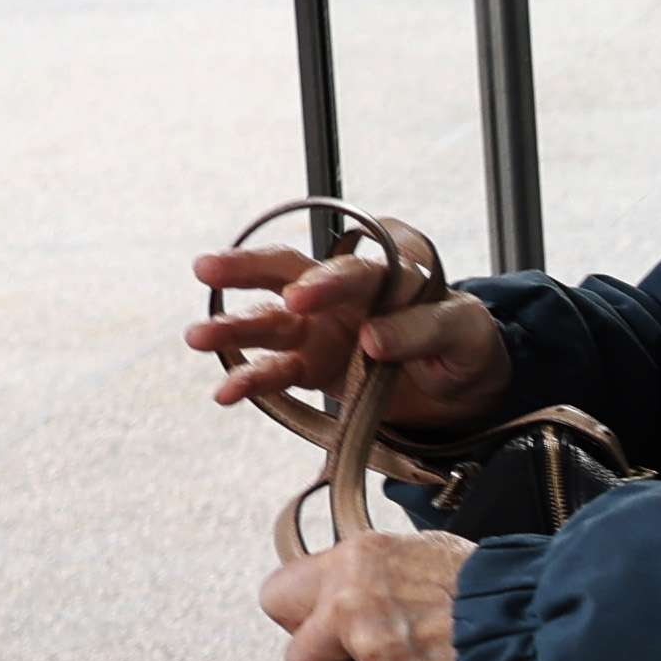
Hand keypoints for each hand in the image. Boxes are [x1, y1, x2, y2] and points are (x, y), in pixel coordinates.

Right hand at [194, 231, 510, 437]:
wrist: (460, 385)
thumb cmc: (463, 342)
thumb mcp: (462, 332)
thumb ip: (422, 328)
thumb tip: (372, 338)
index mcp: (383, 270)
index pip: (350, 268)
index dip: (326, 280)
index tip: (302, 297)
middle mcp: (342, 292)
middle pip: (287, 271)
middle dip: (247, 271)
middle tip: (208, 268)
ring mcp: (320, 327)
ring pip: (270, 320)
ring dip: (233, 329)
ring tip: (197, 337)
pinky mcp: (311, 365)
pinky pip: (275, 370)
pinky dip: (250, 380)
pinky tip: (226, 391)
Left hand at [265, 516, 473, 660]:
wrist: (527, 615)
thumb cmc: (481, 580)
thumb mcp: (413, 550)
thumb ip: (365, 572)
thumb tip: (341, 588)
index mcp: (353, 561)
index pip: (278, 594)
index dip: (298, 615)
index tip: (319, 621)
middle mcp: (351, 604)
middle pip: (296, 656)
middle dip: (321, 659)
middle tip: (352, 653)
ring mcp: (372, 653)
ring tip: (415, 653)